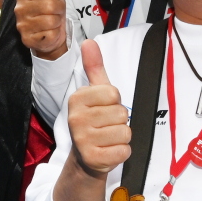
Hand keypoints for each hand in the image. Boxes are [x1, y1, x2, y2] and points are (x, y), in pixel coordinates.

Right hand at [15, 0, 67, 60]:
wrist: (52, 32)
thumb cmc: (50, 6)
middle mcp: (19, 9)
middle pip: (50, 4)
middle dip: (58, 8)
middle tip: (54, 11)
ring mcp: (22, 25)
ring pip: (50, 20)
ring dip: (56, 21)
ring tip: (51, 20)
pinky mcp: (28, 40)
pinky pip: (49, 34)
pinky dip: (53, 33)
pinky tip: (48, 32)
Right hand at [66, 40, 131, 178]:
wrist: (85, 157)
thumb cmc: (94, 121)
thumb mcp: (95, 93)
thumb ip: (94, 67)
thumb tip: (89, 42)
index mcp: (77, 99)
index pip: (113, 93)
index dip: (115, 102)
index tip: (104, 108)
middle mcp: (76, 119)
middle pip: (121, 114)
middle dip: (120, 121)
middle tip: (106, 126)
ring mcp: (83, 140)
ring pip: (124, 132)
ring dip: (121, 137)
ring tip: (108, 138)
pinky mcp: (93, 158)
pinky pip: (123, 150)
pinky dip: (121, 152)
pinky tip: (109, 150)